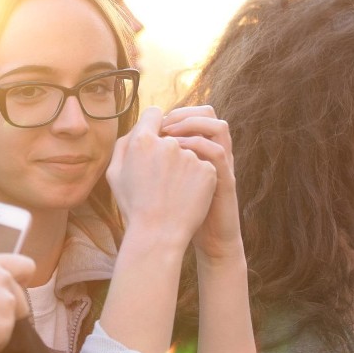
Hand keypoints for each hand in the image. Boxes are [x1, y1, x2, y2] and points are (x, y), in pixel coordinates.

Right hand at [106, 106, 217, 252]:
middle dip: (168, 146)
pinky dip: (197, 178)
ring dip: (183, 164)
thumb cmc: (133, 205)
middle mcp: (168, 143)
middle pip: (172, 133)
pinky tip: (187, 195)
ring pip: (189, 150)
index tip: (156, 138)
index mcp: (142, 141)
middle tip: (162, 173)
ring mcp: (190, 157)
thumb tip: (139, 128)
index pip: (154, 113)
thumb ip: (124, 144)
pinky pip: (203, 166)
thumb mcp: (115, 174)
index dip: (154, 124)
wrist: (158, 235)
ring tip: (174, 189)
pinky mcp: (208, 170)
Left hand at [161, 105, 242, 261]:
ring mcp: (219, 166)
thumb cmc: (168, 210)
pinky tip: (178, 153)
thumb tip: (129, 139)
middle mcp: (211, 152)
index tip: (152, 122)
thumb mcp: (157, 180)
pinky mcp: (224, 180)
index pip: (190, 114)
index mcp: (196, 149)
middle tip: (162, 124)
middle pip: (207, 113)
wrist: (189, 240)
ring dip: (193, 125)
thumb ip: (148, 158)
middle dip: (183, 113)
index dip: (172, 112)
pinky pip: (218, 153)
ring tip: (170, 135)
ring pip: (218, 127)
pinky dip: (198, 147)